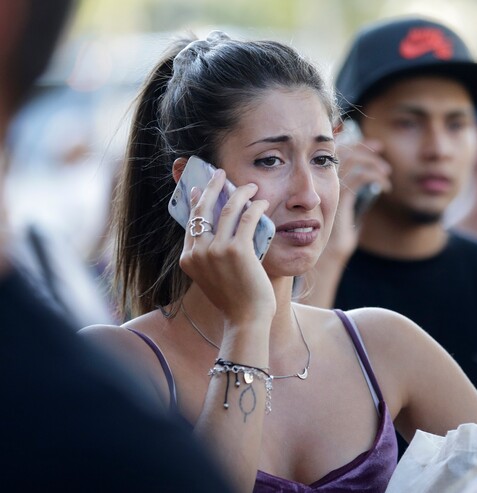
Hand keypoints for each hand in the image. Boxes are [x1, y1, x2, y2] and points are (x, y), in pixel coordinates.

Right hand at [179, 169, 275, 324]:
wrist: (246, 320)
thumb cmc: (234, 300)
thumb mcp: (213, 276)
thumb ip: (209, 255)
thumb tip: (216, 229)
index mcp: (188, 259)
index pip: (191, 222)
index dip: (196, 201)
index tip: (200, 188)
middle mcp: (198, 252)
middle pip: (203, 208)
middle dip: (212, 186)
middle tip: (220, 173)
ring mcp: (216, 251)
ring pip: (228, 209)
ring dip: (241, 192)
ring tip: (250, 186)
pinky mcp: (237, 251)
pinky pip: (247, 218)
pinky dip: (256, 207)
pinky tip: (262, 203)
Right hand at [328, 138, 391, 260]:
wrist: (329, 253)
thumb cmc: (338, 235)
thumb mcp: (348, 210)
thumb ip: (354, 196)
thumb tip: (369, 188)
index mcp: (324, 182)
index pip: (339, 154)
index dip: (357, 146)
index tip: (375, 146)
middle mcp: (323, 181)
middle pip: (345, 152)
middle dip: (365, 147)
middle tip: (381, 148)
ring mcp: (330, 188)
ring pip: (353, 161)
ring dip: (373, 162)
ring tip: (387, 172)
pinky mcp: (340, 197)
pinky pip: (360, 177)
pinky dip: (376, 178)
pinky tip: (386, 188)